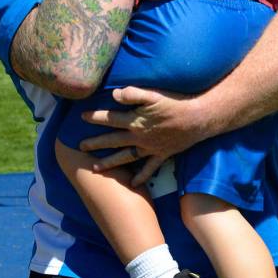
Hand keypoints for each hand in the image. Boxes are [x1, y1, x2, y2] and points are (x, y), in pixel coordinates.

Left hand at [80, 86, 206, 185]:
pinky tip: (133, 183)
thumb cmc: (175, 103)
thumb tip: (114, 95)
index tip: (81, 117)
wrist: (197, 119)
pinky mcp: (162, 154)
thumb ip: (133, 94)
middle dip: (96, 143)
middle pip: (113, 140)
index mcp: (135, 121)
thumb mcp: (153, 94)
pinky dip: (141, 176)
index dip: (95, 117)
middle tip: (80, 147)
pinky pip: (149, 169)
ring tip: (96, 169)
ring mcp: (150, 148)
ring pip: (126, 157)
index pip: (110, 119)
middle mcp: (139, 137)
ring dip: (110, 163)